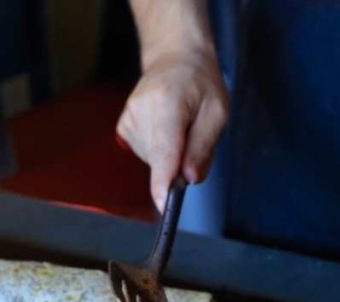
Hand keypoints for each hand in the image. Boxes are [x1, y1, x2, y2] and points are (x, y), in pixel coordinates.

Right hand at [117, 49, 228, 211]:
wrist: (174, 58)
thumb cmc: (200, 84)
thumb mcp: (217, 111)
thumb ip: (203, 146)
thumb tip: (189, 178)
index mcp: (167, 104)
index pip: (164, 150)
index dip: (164, 181)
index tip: (164, 205)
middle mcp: (141, 112)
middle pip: (162, 162)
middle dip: (181, 163)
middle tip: (194, 135)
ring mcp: (128, 119)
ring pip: (155, 161)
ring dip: (172, 155)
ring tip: (180, 126)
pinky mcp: (123, 127)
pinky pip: (147, 155)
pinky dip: (160, 151)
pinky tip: (165, 128)